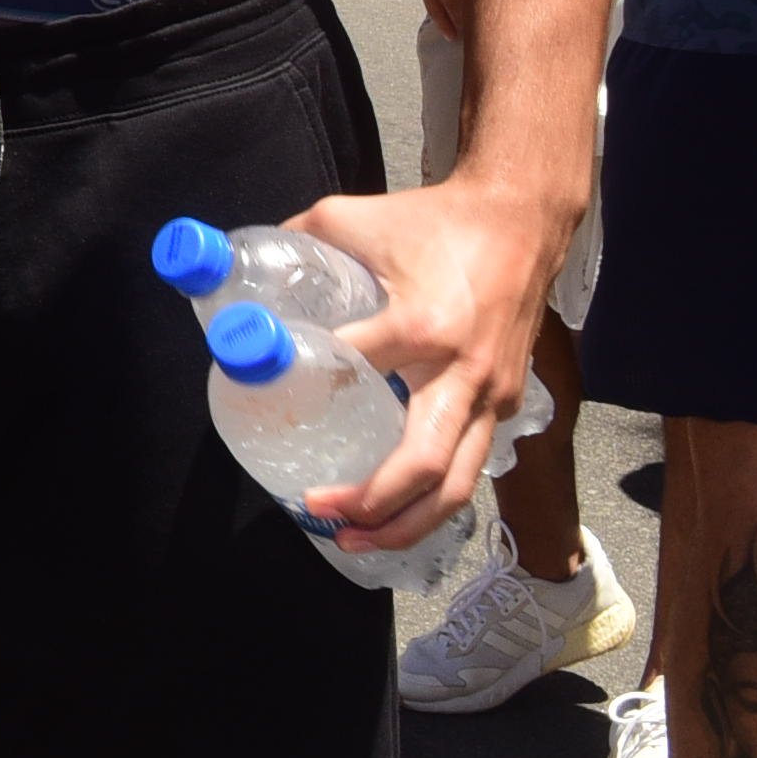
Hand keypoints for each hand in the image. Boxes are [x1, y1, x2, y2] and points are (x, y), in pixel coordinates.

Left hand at [291, 175, 573, 550]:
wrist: (524, 219)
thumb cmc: (434, 220)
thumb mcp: (350, 217)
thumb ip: (292, 242)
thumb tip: (232, 267)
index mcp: (422, 326)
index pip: (352, 370)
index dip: (305, 384)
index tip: (262, 395)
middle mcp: (463, 373)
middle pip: (421, 465)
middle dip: (370, 504)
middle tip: (318, 511)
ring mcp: (494, 394)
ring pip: (457, 484)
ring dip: (406, 524)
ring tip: (355, 540)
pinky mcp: (509, 402)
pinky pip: (471, 464)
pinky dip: (433, 497)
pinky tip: (395, 511)